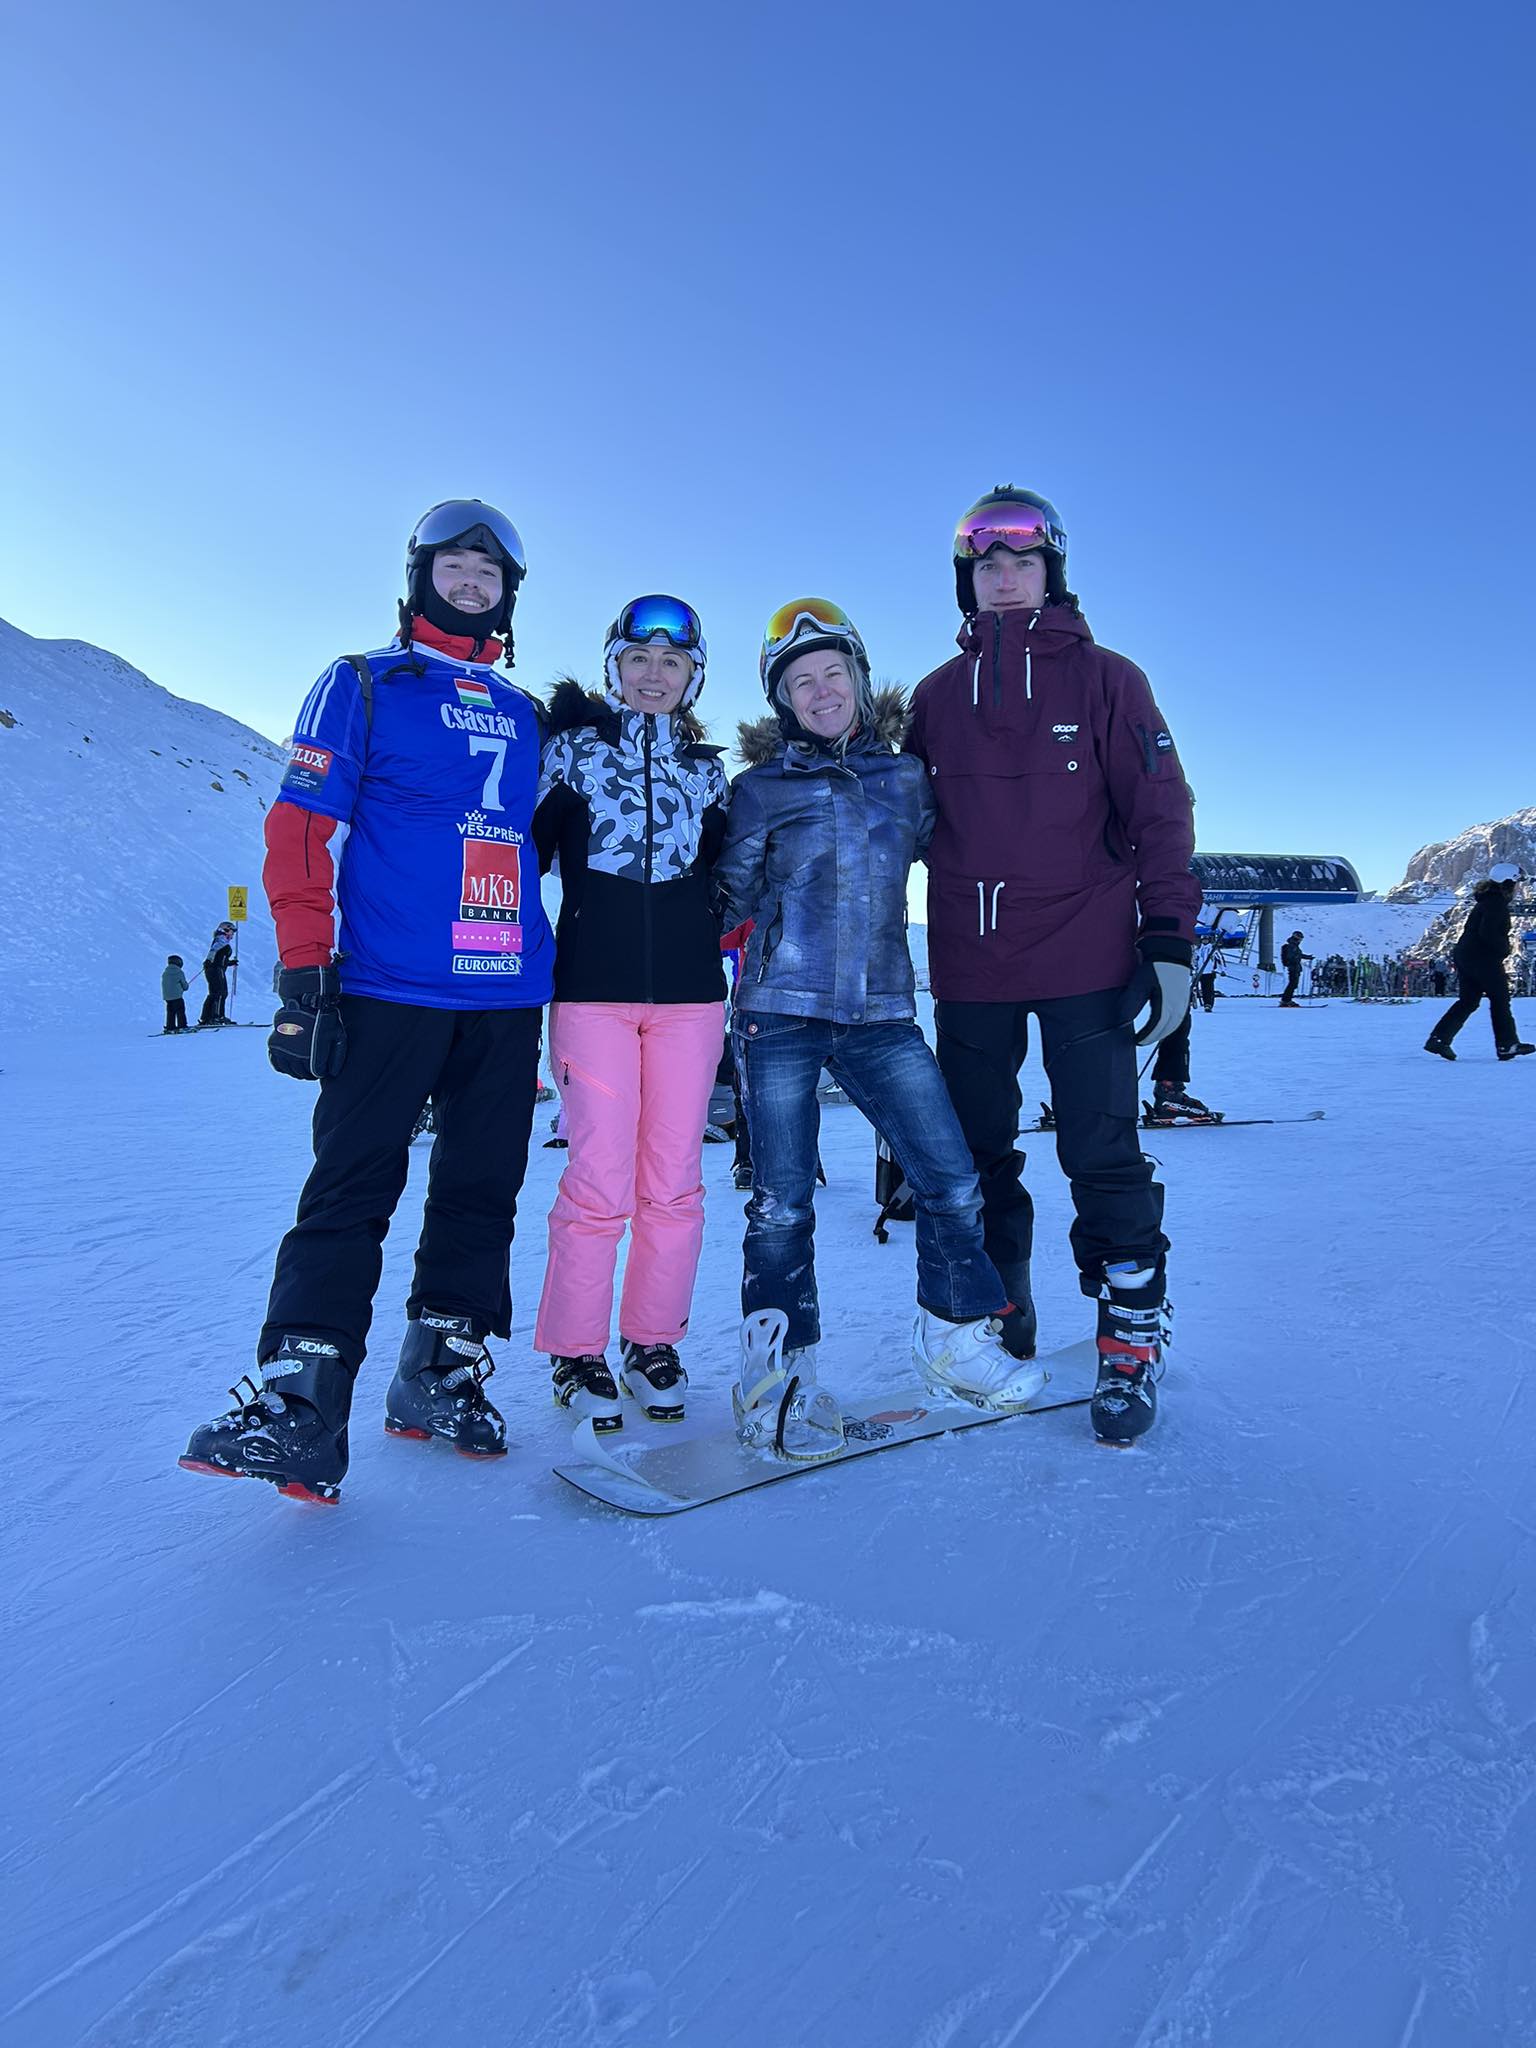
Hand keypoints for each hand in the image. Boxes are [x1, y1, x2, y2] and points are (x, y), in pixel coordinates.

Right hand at [268, 965, 345, 1079]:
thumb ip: (337, 1056)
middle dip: (308, 1073)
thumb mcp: (338, 1035)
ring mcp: (283, 1050)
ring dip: (296, 1071)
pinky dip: (283, 1067)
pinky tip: (290, 1063)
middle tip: (312, 1069)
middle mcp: (296, 1056)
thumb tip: (332, 1074)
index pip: (315, 1074)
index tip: (321, 1070)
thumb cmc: (326, 1018)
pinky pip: (276, 1064)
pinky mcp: (274, 1045)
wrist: (306, 1001)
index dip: (318, 1073)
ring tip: (302, 1066)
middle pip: (302, 1074)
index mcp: (312, 1055)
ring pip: (289, 1070)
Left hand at [1117, 959, 1191, 1046]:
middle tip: (1142, 1041)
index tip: (1136, 1040)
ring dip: (1163, 1033)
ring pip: (1174, 1025)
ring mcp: (1183, 1003)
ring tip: (1152, 1036)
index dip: (1145, 1036)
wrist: (1172, 951)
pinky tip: (1164, 1025)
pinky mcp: (1185, 999)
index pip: (1156, 1026)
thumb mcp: (1139, 983)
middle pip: (1166, 1029)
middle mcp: (1178, 1006)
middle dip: (1153, 1037)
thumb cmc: (1155, 966)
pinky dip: (1171, 1026)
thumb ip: (1132, 1002)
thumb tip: (1124, 1018)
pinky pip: (1179, 1018)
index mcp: (1166, 1004)